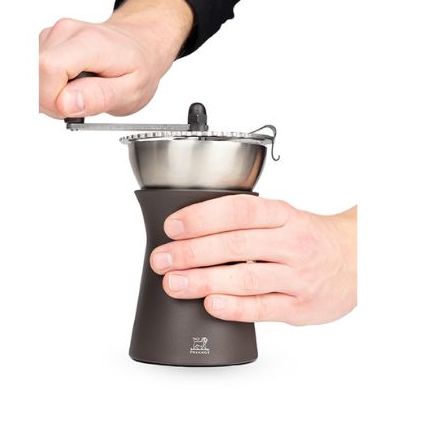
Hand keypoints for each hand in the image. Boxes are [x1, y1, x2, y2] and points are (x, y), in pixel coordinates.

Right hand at [39, 0, 192, 117]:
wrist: (141, 45)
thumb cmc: (139, 66)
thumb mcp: (132, 91)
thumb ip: (99, 97)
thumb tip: (66, 104)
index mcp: (90, 43)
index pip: (48, 68)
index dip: (52, 97)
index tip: (71, 110)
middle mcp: (68, 32)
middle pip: (35, 73)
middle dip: (51, 100)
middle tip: (80, 104)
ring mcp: (55, 34)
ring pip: (33, 75)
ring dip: (52, 94)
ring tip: (81, 93)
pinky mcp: (48, 41)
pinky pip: (37, 73)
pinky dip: (51, 86)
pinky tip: (73, 85)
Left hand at [150, 195, 356, 324]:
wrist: (358, 260)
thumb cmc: (310, 237)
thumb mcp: (284, 217)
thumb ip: (247, 222)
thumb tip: (193, 229)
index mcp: (283, 215)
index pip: (239, 211)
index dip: (202, 217)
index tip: (173, 226)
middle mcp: (291, 243)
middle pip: (235, 245)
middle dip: (192, 253)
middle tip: (162, 259)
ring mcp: (297, 276)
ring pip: (246, 278)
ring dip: (204, 281)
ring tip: (175, 284)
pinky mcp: (300, 306)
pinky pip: (263, 308)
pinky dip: (234, 307)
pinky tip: (211, 305)